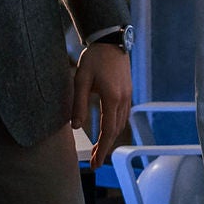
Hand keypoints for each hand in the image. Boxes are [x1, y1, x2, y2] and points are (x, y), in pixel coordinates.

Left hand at [71, 41, 131, 168]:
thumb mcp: (81, 80)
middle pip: (115, 131)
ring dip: (110, 138)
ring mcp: (127, 95)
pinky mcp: (127, 91)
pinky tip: (108, 129)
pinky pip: (123, 115)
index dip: (101, 149)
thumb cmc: (94, 58)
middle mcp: (123, 100)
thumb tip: (75, 127)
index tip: (95, 163)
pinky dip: (115, 127)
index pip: (108, 132)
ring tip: (99, 148)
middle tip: (94, 161)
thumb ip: (78, 105)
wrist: (110, 40)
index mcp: (112, 99)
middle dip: (105, 148)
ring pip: (121, 124)